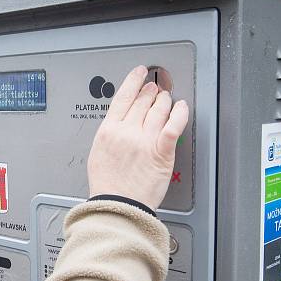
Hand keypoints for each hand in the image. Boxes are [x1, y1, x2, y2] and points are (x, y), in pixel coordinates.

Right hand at [87, 66, 188, 210]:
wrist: (117, 206)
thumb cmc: (107, 187)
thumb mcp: (97, 154)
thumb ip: (109, 136)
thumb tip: (117, 125)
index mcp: (108, 131)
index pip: (122, 97)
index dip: (134, 81)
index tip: (140, 73)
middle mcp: (126, 132)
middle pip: (143, 100)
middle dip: (152, 91)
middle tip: (156, 88)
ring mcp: (144, 141)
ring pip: (159, 109)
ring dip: (165, 100)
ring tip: (167, 99)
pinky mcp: (161, 151)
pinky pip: (174, 125)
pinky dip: (180, 113)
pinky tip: (182, 107)